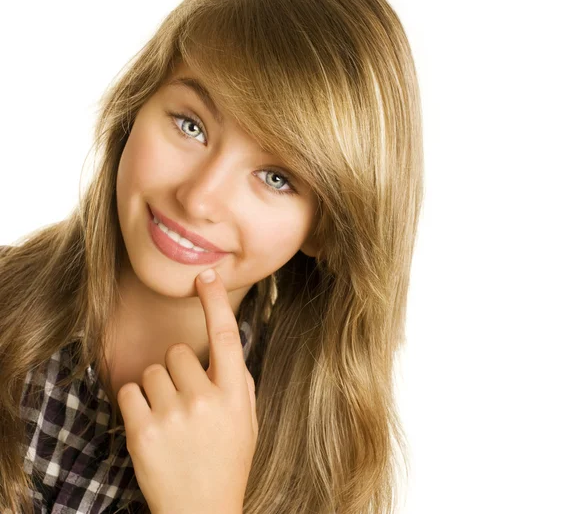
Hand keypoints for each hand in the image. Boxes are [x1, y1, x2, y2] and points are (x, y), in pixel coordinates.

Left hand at [116, 268, 257, 513]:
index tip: (206, 275)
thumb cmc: (227, 460)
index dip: (215, 302)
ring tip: (169, 417)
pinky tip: (150, 423)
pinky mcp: (143, 431)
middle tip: (185, 400)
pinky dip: (136, 401)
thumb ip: (238, 380)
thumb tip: (224, 344)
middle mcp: (206, 400)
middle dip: (178, 369)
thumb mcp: (248, 420)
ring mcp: (174, 415)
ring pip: (152, 370)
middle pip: (178, 352)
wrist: (202, 511)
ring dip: (156, 387)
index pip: (226, 337)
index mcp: (234, 394)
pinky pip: (130, 390)